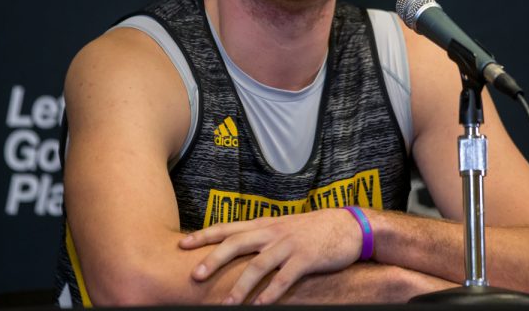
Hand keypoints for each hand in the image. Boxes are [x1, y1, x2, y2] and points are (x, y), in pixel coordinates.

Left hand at [179, 208, 366, 303]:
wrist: (346, 225)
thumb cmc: (311, 229)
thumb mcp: (282, 226)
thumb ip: (260, 235)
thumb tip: (235, 244)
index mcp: (264, 225)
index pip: (228, 228)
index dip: (205, 235)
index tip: (183, 244)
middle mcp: (272, 233)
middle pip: (236, 244)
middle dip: (213, 259)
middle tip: (194, 275)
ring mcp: (288, 245)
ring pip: (258, 266)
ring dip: (240, 287)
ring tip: (226, 304)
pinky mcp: (305, 259)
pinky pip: (284, 279)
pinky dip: (271, 294)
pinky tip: (259, 307)